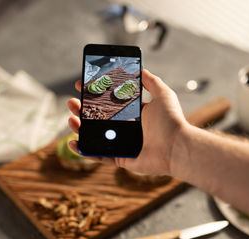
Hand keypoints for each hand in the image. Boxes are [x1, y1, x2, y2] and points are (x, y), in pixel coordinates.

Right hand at [67, 69, 186, 174]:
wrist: (177, 147)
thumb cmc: (171, 121)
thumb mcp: (162, 94)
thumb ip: (151, 81)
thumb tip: (141, 69)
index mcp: (134, 114)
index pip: (109, 102)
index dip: (95, 94)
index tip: (82, 86)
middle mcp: (126, 128)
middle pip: (98, 118)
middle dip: (82, 109)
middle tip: (72, 102)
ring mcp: (122, 144)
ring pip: (95, 136)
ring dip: (80, 128)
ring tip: (71, 119)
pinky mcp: (121, 159)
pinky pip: (99, 156)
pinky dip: (85, 151)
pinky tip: (74, 142)